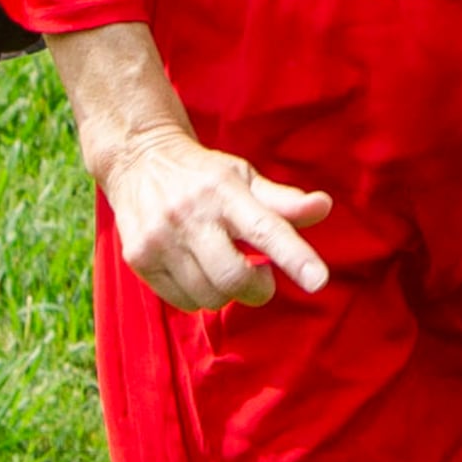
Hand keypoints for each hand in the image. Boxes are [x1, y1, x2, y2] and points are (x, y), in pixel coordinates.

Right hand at [98, 121, 335, 308]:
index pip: (264, 228)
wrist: (137, 159)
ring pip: (210, 296)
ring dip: (226, 291)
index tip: (318, 280)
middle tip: (260, 273)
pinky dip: (199, 295)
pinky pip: (183, 302)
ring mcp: (159, 239)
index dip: (294, 256)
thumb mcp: (243, 177)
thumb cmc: (203, 175)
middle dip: (257, 288)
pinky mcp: (138, 258)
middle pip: (235, 277)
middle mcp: (189, 215)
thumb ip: (282, 201)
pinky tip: (195, 269)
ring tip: (221, 264)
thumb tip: (324, 206)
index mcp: (224, 191)